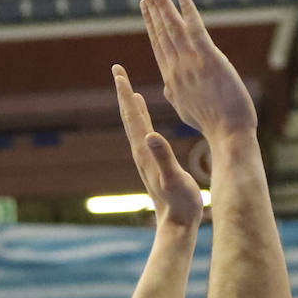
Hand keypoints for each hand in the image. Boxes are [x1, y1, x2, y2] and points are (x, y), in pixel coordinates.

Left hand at [115, 63, 203, 228]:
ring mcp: (145, 158)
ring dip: (131, 105)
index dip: (126, 92)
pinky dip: (142, 119)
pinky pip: (144, 134)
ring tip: (130, 90)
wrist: (177, 226)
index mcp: (144, 151)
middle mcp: (140, 152)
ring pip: (135, 125)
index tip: (118, 72)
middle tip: (118, 71)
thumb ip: (163, 157)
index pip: (132, 116)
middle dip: (124, 93)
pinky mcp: (152, 163)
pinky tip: (145, 118)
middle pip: (129, 116)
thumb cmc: (180, 204)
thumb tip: (150, 136)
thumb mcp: (174, 179)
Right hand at [140, 0, 256, 141]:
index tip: (144, 6)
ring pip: (172, 28)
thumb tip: (167, 85)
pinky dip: (187, 12)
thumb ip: (175, 93)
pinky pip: (195, 30)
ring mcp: (191, 64)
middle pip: (161, 32)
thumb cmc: (212, 124)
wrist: (229, 135)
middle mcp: (177, 69)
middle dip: (152, 8)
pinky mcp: (209, 60)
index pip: (158, 45)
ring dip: (161, 4)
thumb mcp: (186, 109)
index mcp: (172, 80)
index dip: (151, 24)